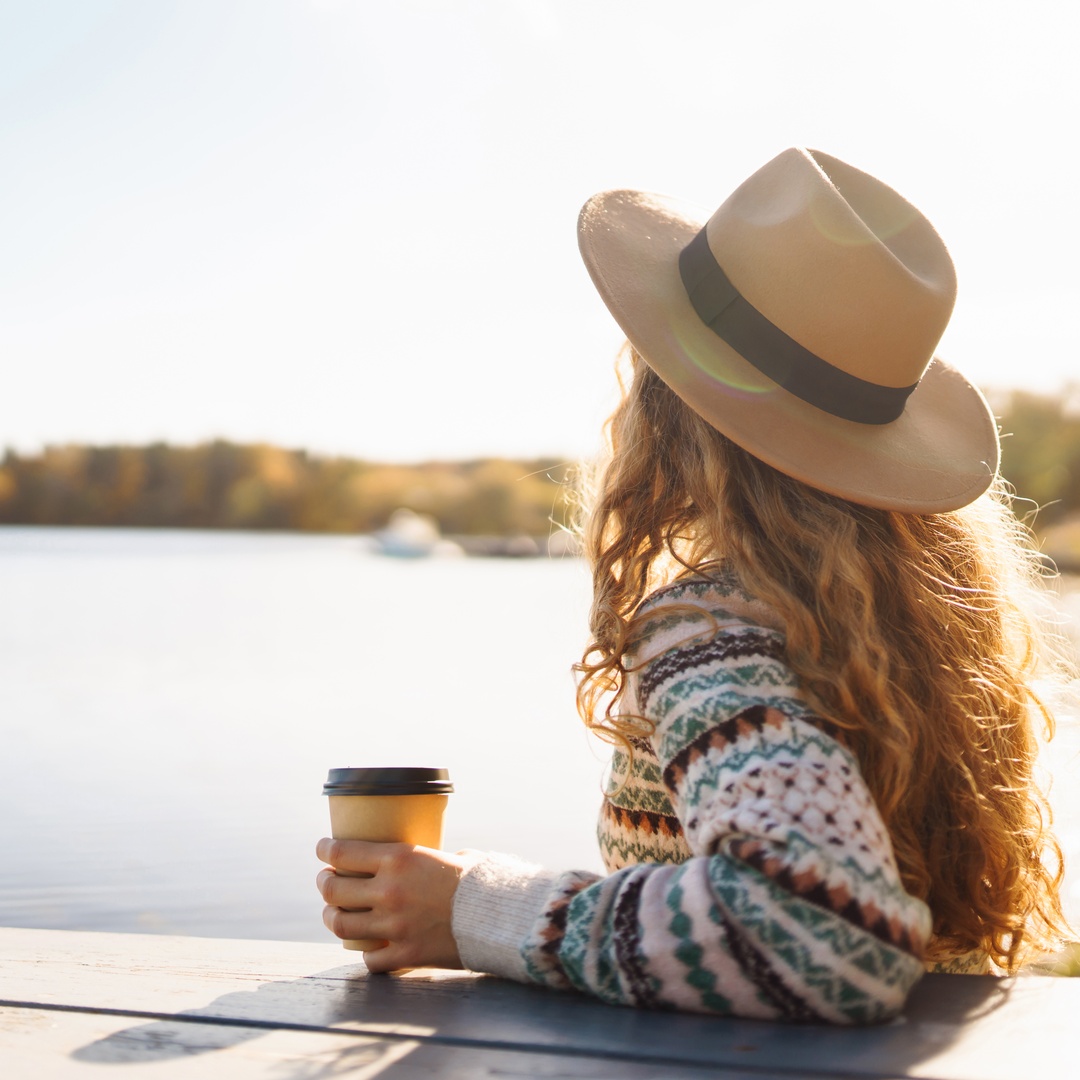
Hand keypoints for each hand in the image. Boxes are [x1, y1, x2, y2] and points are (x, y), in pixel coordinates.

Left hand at [315, 837, 469, 971]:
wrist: (499, 917)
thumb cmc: (480, 880)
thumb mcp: (450, 856)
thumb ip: (430, 861)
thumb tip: (432, 863)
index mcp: (398, 859)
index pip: (343, 852)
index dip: (326, 850)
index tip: (322, 848)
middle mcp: (388, 891)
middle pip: (334, 890)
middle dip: (325, 884)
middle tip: (326, 881)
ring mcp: (393, 925)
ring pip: (341, 925)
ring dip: (332, 917)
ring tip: (334, 912)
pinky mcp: (404, 954)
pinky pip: (370, 958)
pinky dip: (368, 952)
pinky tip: (369, 946)